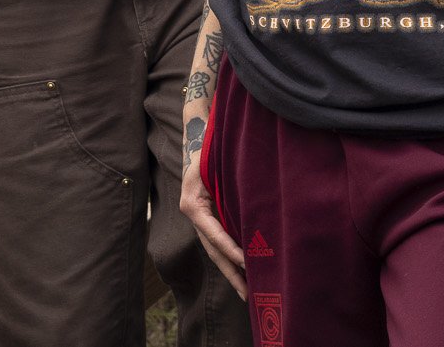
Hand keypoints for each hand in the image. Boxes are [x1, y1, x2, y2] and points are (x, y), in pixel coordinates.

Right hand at [179, 132, 246, 297]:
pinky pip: (222, 244)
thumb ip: (226, 179)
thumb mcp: (212, 163)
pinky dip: (233, 259)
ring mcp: (201, 223)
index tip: (247, 263)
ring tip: (249, 292)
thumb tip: (251, 199)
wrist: (198, 148)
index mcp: (193, 206)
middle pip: (214, 251)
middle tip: (248, 295)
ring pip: (217, 252)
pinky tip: (246, 271)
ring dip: (233, 272)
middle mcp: (195, 218)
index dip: (231, 249)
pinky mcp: (210, 223)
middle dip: (232, 273)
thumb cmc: (208, 153)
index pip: (214, 233)